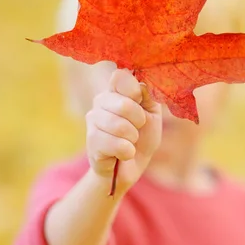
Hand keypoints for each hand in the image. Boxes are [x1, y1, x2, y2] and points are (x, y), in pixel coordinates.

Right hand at [85, 69, 161, 193]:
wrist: (131, 167)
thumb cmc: (142, 137)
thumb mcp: (152, 113)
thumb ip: (148, 95)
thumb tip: (140, 84)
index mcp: (116, 91)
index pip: (120, 77)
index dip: (134, 90)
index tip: (141, 102)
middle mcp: (101, 101)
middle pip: (125, 104)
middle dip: (139, 121)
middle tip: (137, 129)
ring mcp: (93, 120)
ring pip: (119, 126)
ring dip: (133, 138)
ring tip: (130, 141)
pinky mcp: (92, 141)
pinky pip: (115, 144)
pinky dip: (127, 151)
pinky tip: (125, 153)